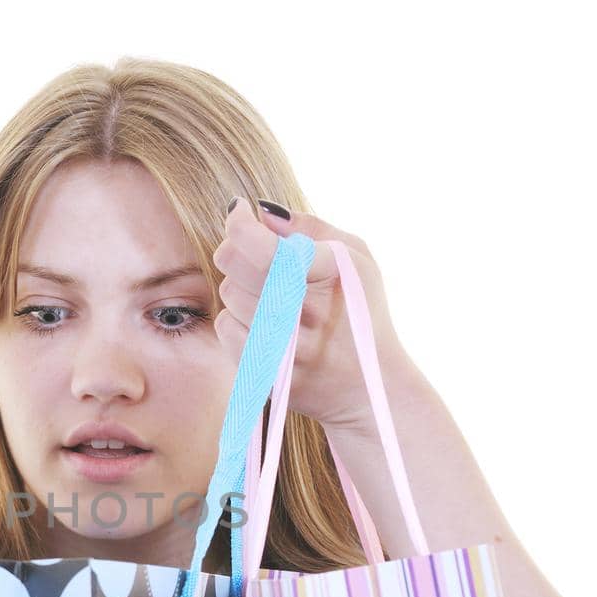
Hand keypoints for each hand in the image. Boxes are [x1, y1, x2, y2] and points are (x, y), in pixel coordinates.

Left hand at [211, 197, 413, 434]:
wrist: (370, 385)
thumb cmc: (360, 310)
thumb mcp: (355, 258)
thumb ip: (310, 228)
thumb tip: (261, 213)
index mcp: (331, 275)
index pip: (263, 246)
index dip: (239, 223)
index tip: (239, 212)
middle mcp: (306, 312)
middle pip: (234, 264)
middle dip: (238, 252)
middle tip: (257, 257)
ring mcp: (285, 346)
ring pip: (229, 294)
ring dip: (241, 289)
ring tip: (274, 298)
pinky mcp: (267, 371)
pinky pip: (227, 327)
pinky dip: (238, 320)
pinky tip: (267, 324)